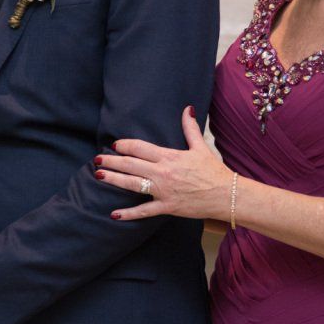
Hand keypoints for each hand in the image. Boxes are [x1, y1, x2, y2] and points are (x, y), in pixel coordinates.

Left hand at [95, 106, 230, 221]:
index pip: (140, 148)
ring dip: (114, 179)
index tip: (115, 145)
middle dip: (111, 161)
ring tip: (99, 176)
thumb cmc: (213, 171)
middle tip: (97, 160)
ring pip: (132, 184)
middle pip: (131, 164)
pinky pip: (144, 211)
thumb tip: (187, 109)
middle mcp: (163, 173)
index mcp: (169, 157)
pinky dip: (129, 214)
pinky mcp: (167, 207)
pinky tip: (114, 214)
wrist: (226, 194)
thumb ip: (190, 128)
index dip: (125, 145)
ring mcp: (163, 191)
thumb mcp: (200, 148)